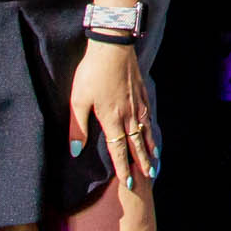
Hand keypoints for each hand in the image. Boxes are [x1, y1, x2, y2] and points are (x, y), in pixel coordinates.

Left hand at [68, 38, 156, 190]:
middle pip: (136, 143)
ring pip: (145, 131)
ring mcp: (138, 103)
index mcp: (112, 119)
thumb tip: (76, 152)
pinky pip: (149, 116)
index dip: (123, 168)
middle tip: (149, 176)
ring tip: (155, 159)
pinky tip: (151, 131)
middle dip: (142, 161)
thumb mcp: (78, 101)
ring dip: (149, 147)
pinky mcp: (142, 92)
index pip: (118, 150)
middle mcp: (128, 115)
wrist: (113, 46)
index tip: (129, 183)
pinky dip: (151, 128)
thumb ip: (77, 128)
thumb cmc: (92, 73)